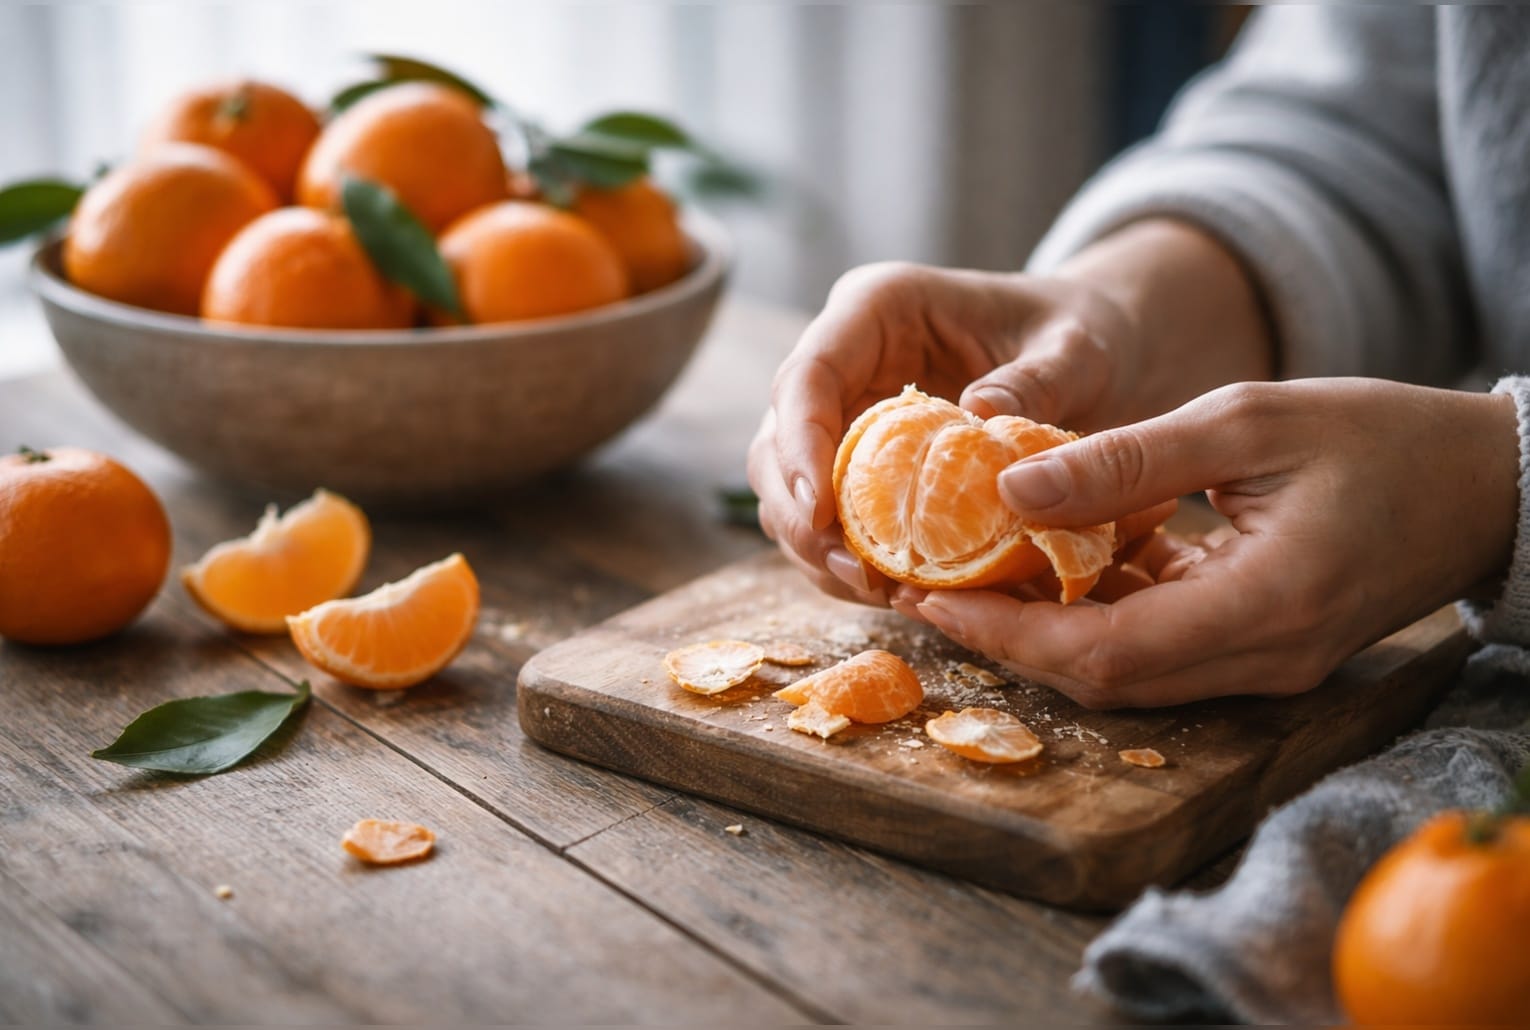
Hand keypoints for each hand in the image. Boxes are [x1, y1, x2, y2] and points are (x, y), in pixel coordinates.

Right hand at [748, 220, 1271, 607]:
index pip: (809, 375)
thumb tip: (979, 417)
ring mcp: (848, 414)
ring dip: (818, 548)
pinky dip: (850, 560)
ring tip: (877, 591)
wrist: (1092, 349)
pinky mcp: (863, 465)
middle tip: (856, 573)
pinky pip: (833, 520)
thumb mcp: (1077, 349)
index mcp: (878, 308)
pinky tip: (891, 589)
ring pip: (791, 490)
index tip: (819, 511)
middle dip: (801, 515)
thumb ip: (1037, 378)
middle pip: (778, 441)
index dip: (801, 445)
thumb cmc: (1083, 334)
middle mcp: (847, 359)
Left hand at [901, 379, 1518, 707]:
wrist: (1485, 487)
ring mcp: (1265, 666)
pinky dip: (1100, 614)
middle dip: (1008, 641)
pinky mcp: (1262, 652)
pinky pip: (1160, 650)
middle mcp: (1263, 659)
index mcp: (1266, 605)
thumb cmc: (1380, 436)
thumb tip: (1010, 484)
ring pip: (1126, 673)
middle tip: (927, 588)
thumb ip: (1127, 459)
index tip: (930, 598)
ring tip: (971, 573)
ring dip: (1045, 631)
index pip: (1105, 653)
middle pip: (1104, 679)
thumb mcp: (1247, 421)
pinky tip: (1056, 563)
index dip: (1008, 635)